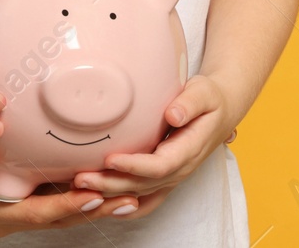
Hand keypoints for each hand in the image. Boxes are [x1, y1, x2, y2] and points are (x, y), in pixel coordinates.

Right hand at [0, 177, 144, 237]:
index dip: (67, 204)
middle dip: (94, 209)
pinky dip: (77, 197)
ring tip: (129, 196)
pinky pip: (52, 204)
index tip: (95, 194)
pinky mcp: (18, 202)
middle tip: (131, 199)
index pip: (38, 213)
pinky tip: (101, 186)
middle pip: (58, 219)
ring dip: (93, 205)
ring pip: (59, 214)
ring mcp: (13, 213)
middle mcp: (6, 219)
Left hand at [73, 75, 240, 196]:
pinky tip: (98, 202)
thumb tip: (172, 114)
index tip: (110, 159)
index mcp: (189, 150)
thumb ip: (190, 103)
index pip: (160, 165)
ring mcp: (171, 177)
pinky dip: (121, 204)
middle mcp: (179, 169)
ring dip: (109, 194)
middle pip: (143, 185)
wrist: (220, 112)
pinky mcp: (163, 178)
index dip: (134, 166)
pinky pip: (143, 199)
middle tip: (81, 177)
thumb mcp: (205, 93)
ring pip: (139, 194)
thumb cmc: (210, 99)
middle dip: (111, 184)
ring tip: (78, 187)